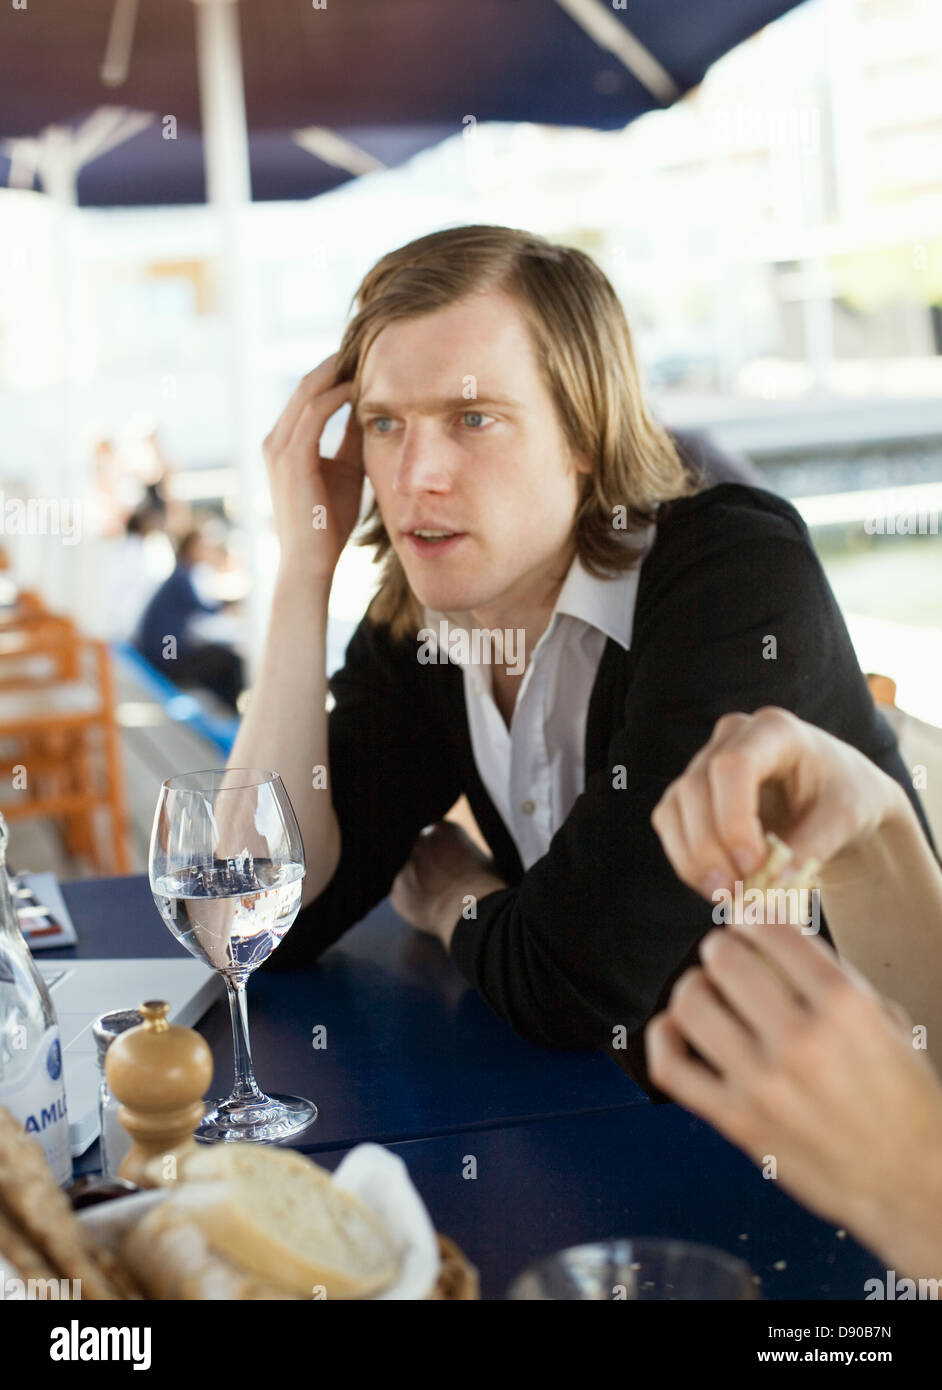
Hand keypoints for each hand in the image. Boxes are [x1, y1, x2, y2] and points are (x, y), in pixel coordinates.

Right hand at [262, 353, 363, 580]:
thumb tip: (373, 408)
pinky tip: (361, 387)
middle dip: (337, 362)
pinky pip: (314, 413)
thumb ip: (353, 437)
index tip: (368, 357)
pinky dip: (337, 395)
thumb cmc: (328, 522)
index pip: (309, 391)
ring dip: (338, 371)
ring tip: (369, 356)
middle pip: (306, 383)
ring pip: (308, 391)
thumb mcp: (347, 469)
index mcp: (285, 441)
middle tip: (369, 344)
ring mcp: (279, 447)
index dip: (336, 371)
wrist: (310, 561)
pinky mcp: (291, 458)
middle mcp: (276, 439)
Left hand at [389, 821, 507, 948]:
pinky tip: (432, 910)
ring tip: (442, 901)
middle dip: (431, 868)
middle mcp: (419, 842)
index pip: (439, 839)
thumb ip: (465, 854)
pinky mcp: (397, 891)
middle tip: (446, 886)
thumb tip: (463, 863)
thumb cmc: (485, 885)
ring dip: (422, 886)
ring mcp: (405, 865)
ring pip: (411, 876)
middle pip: (422, 855)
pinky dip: (415, 905)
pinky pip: (403, 898)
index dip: (448, 857)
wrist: (473, 908)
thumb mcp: (483, 859)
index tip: (455, 869)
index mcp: (442, 829)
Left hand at [645, 917, 941, 1278]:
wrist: (912, 1183)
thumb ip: (833, 982)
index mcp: (845, 1007)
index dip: (752, 917)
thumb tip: (778, 947)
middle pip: (724, 958)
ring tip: (707, 991)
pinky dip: (663, 1038)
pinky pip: (672, 1067)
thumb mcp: (887, 1023)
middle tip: (727, 956)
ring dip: (694, 988)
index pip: (772, 930)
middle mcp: (800, 1040)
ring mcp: (763, 1083)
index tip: (747, 920)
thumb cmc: (905, 1105)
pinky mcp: (737, 1121)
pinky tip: (676, 1029)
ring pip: (691, 1004)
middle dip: (723, 949)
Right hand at [651, 706, 908, 898]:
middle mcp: (732, 737)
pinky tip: (716, 886)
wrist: (837, 799)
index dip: (733, 817)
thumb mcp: (848, 819)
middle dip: (709, 847)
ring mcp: (706, 761)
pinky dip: (687, 860)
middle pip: (696, 788)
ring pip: (675, 808)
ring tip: (726, 897)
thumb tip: (773, 883)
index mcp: (775, 730)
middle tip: (735, 894)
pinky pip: (670, 824)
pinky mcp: (692, 791)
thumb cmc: (847, 798)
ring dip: (693, 859)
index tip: (751, 865)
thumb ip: (813, 846)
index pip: (733, 765)